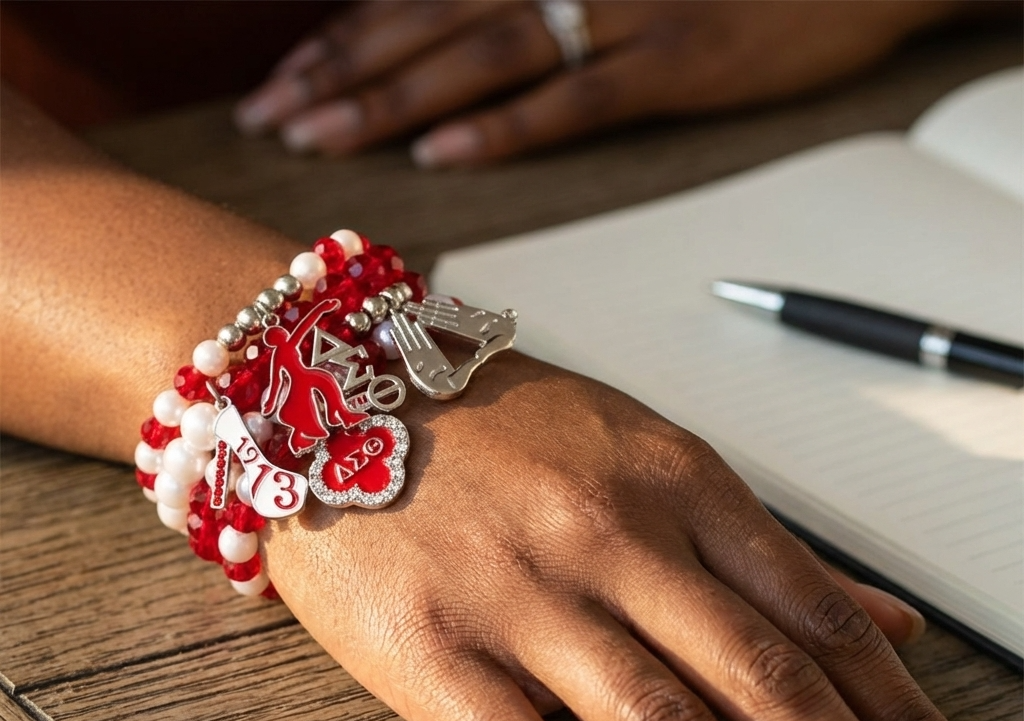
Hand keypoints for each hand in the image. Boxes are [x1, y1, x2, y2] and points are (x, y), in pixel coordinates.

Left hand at [235, 0, 959, 165]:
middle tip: (269, 122)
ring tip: (320, 139)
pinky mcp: (674, 59)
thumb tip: (465, 44)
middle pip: (427, 20)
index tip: (283, 84)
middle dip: (339, 73)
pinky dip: (508, 126)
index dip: (343, 39)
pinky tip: (446, 156)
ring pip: (481, 55)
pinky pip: (574, 98)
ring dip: (394, 98)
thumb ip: (536, 3)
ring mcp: (620, 11)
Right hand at [265, 354, 1000, 720]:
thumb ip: (766, 550)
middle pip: (764, 680)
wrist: (335, 393)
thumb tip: (886, 622)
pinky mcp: (436, 648)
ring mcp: (524, 595)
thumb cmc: (501, 429)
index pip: (820, 618)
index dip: (904, 718)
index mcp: (679, 486)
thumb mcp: (648, 457)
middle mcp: (615, 539)